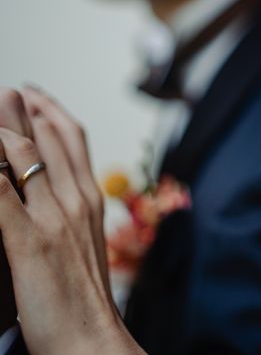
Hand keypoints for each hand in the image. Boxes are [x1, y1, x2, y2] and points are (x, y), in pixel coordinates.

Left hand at [0, 88, 142, 353]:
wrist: (92, 337)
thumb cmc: (86, 297)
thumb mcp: (87, 244)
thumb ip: (73, 212)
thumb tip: (58, 190)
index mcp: (91, 200)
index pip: (75, 141)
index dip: (54, 113)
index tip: (38, 97)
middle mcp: (77, 200)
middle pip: (52, 139)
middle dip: (29, 110)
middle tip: (13, 90)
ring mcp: (54, 218)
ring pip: (27, 156)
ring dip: (5, 128)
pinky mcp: (29, 241)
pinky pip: (1, 195)